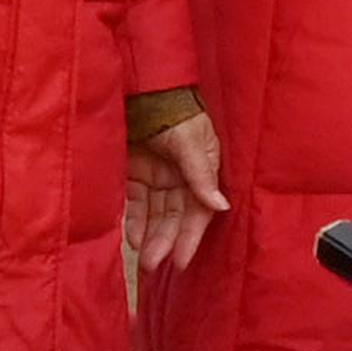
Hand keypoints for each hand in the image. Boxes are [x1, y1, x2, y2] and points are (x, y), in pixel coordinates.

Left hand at [125, 102, 226, 286]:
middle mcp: (181, 178)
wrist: (144, 86)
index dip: (190, 236)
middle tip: (153, 264)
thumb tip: (220, 206)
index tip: (180, 261)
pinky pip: (135, 204)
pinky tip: (131, 238)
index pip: (198, 211)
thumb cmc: (175, 109)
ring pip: (155, 215)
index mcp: (203, 170)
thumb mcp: (191, 141)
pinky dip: (133, 221)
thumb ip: (201, 174)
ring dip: (150, 237)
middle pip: (174, 217)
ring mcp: (157, 177)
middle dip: (165, 241)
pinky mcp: (135, 174)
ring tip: (143, 259)